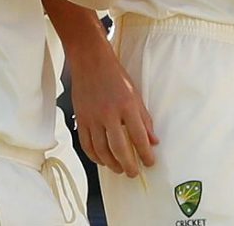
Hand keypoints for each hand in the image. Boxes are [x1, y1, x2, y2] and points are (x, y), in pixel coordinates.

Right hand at [66, 35, 156, 177]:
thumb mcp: (135, 94)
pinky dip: (94, 156)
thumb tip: (153, 141)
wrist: (90, 61)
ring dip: (111, 163)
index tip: (149, 162)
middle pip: (119, 148)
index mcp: (126, 105)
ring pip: (101, 150)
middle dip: (128, 164)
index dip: (145, 153)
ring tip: (119, 168)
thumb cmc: (115, 75)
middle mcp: (108, 113)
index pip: (139, 136)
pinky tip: (102, 159)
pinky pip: (86, 144)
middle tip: (134, 172)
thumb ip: (144, 119)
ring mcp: (92, 117)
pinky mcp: (80, 118)